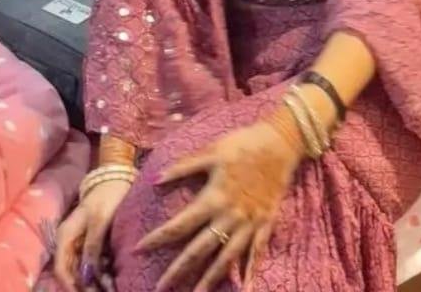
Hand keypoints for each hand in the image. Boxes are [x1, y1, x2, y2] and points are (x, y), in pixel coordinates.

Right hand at [54, 179, 131, 291]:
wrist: (116, 179)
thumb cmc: (107, 196)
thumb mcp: (101, 220)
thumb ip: (93, 246)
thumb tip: (86, 274)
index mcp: (66, 236)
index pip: (61, 269)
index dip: (71, 287)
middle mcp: (69, 243)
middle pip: (72, 274)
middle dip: (85, 287)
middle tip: (106, 291)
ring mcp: (80, 244)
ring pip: (83, 271)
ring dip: (95, 282)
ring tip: (111, 288)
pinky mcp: (92, 243)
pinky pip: (93, 264)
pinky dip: (101, 273)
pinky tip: (112, 279)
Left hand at [134, 118, 304, 291]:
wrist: (281, 143)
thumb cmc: (243, 144)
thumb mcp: (212, 151)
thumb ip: (184, 167)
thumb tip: (156, 179)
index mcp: (213, 198)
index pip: (180, 224)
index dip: (158, 238)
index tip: (138, 249)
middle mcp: (230, 216)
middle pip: (199, 250)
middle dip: (178, 271)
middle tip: (160, 288)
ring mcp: (249, 222)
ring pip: (226, 258)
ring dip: (209, 279)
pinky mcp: (265, 222)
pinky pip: (257, 252)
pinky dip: (251, 271)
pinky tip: (245, 288)